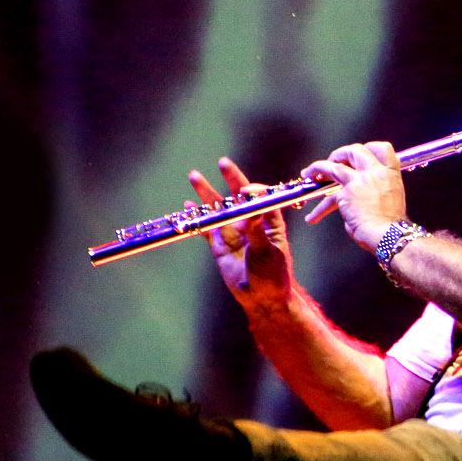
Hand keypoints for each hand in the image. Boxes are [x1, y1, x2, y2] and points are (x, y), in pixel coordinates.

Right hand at [195, 158, 291, 308]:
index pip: (262, 198)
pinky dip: (197, 218)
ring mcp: (234, 233)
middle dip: (231, 179)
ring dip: (207, 194)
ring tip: (194, 176)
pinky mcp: (220, 246)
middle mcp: (251, 223)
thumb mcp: (268, 252)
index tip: (245, 190)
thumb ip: (257, 231)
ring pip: (219, 209)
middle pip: (238, 196)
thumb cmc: (273, 275)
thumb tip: (250, 208)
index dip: (253, 190)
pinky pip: (206, 228)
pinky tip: (188, 206)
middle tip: (222, 162)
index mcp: (270, 222)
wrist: (262, 298)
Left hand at [300, 141, 407, 252]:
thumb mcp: (392, 198)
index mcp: (390, 174)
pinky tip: (312, 218)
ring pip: (333, 166)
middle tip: (332, 161)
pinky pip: (327, 199)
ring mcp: (359, 181)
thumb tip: (360, 193)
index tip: (357, 156)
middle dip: (340, 154)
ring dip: (317, 168)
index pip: (382, 149)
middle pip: (355, 150)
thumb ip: (377, 189)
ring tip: (308, 174)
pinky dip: (318, 210)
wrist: (389, 235)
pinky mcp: (345, 194)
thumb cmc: (392, 224)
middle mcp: (375, 173)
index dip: (369, 148)